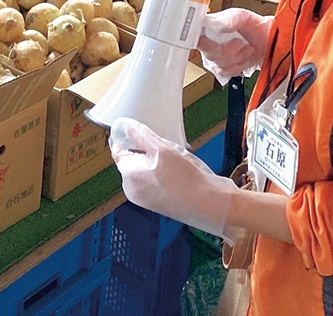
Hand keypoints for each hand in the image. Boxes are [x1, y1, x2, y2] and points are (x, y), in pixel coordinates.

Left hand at [109, 117, 238, 239]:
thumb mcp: (162, 149)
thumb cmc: (187, 181)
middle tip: (167, 146)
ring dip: (161, 160)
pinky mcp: (162, 202)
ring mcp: (148, 199)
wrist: (214, 207)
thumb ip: (141, 136)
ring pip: (148, 168)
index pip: (119, 152)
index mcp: (129, 178)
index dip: (127, 138)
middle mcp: (134, 191)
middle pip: (135, 160)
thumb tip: (126, 126)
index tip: (137, 130)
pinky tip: (184, 170)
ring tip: (179, 160)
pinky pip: (159, 179)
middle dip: (149, 150)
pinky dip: (168, 172)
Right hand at [196, 7, 272, 84]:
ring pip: (219, 64)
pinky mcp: (222, 68)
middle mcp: (207, 42)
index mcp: (206, 27)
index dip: (199, 40)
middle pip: (208, 52)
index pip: (193, 35)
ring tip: (245, 47)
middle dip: (228, 50)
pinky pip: (226, 71)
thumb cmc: (253, 26)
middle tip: (239, 42)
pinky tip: (244, 56)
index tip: (203, 40)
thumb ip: (229, 19)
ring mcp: (214, 56)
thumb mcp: (242, 16)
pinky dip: (239, 65)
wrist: (267, 39)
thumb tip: (215, 24)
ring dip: (237, 57)